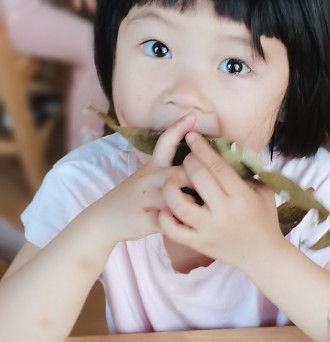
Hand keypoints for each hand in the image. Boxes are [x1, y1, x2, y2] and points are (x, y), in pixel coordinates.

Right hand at [92, 114, 196, 245]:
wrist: (105, 219)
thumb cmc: (134, 197)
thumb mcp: (146, 177)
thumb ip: (168, 169)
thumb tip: (197, 156)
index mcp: (151, 168)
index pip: (164, 144)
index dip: (178, 130)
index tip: (192, 116)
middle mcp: (149, 180)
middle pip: (179, 173)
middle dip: (197, 177)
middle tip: (213, 184)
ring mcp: (147, 200)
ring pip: (177, 198)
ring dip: (193, 203)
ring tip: (205, 207)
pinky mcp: (148, 220)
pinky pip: (172, 221)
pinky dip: (184, 223)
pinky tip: (192, 225)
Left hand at [158, 131, 283, 269]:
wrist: (263, 256)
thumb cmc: (264, 220)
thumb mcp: (263, 193)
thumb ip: (247, 173)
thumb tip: (228, 152)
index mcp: (242, 197)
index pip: (217, 166)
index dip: (202, 148)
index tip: (192, 135)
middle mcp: (224, 212)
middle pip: (197, 178)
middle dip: (188, 162)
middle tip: (187, 158)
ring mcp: (208, 229)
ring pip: (179, 204)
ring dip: (171, 187)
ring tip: (171, 180)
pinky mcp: (199, 243)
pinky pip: (173, 230)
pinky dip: (164, 217)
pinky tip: (165, 207)